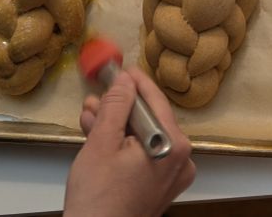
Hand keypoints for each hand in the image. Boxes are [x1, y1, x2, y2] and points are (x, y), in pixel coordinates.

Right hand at [64, 67, 194, 216]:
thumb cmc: (99, 202)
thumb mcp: (102, 142)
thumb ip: (115, 106)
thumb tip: (123, 81)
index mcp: (173, 146)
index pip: (156, 102)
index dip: (135, 83)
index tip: (122, 70)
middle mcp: (179, 160)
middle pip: (149, 119)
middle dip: (119, 107)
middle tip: (99, 94)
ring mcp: (170, 175)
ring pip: (142, 136)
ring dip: (116, 125)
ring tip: (91, 115)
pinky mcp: (158, 186)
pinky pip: (142, 154)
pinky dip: (122, 144)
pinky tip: (99, 134)